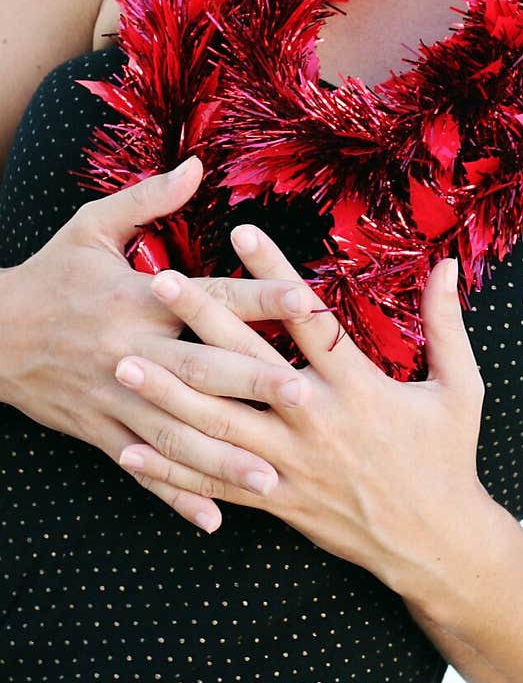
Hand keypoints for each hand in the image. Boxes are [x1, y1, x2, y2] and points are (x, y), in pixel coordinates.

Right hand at [0, 158, 300, 530]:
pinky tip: (211, 519)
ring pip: (178, 433)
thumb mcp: (92, 227)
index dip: (262, 296)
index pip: (212, 296)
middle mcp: (133, 351)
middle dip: (253, 385)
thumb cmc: (52, 275)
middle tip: (305, 398)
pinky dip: (176, 495)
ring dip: (225, 457)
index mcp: (140, 298)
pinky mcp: (102, 431)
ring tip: (272, 476)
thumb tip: (198, 164)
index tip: (309, 300)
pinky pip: (143, 469)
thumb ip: (149, 198)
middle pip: (202, 370)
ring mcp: (117, 398)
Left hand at [112, 225, 487, 582]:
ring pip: (217, 424)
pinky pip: (214, 482)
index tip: (240, 232)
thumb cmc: (448, 456)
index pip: (307, 318)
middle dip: (200, 319)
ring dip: (167, 392)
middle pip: (246, 362)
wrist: (435, 542)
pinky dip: (170, 470)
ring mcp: (289, 463)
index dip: (272, 273)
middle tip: (158, 282)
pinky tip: (128, 450)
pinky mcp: (275, 499)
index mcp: (359, 387)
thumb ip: (446, 323)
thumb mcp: (460, 386)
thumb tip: (448, 264)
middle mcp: (315, 420)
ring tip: (124, 361)